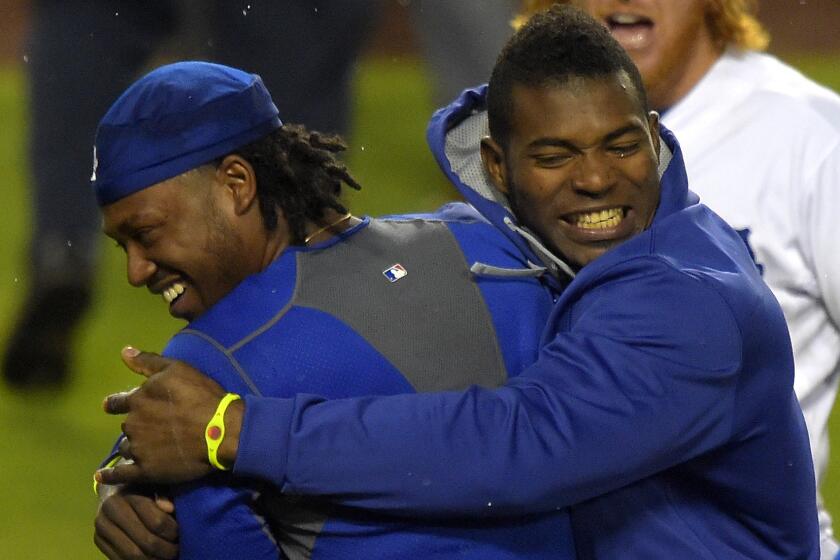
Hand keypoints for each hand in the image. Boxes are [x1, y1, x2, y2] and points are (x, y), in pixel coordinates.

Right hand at [94, 485, 177, 558]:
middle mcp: (110, 509)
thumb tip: (170, 509)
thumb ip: (164, 494)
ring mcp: (102, 527)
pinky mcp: (98, 540)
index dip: (173, 531)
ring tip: (167, 557)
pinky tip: (152, 558)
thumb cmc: (143, 485)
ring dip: (153, 559)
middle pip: (146, 540)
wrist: (114, 489)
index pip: (157, 522)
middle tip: (177, 550)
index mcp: (128, 493)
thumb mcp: (156, 483)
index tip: (182, 533)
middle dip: (166, 550)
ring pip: (133, 554)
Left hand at [96, 347, 243, 485]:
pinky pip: (120, 475)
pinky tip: (101, 477)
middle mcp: (133, 424)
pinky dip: (109, 476)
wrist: (222, 431)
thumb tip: (124, 351)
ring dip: (133, 446)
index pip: (117, 402)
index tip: (114, 406)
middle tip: (153, 427)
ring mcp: (138, 448)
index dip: (117, 404)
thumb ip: (148, 361)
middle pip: (126, 425)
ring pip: (127, 447)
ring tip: (147, 449)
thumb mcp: (177, 370)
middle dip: (135, 425)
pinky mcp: (146, 471)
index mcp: (138, 400)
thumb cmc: (202, 396)